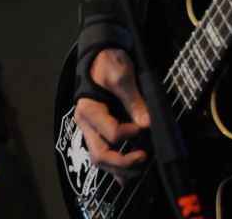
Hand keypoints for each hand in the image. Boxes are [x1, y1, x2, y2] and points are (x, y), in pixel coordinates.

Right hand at [74, 48, 149, 178]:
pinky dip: (113, 168)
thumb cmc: (108, 61)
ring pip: (100, 158)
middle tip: (142, 158)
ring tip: (138, 170)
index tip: (143, 126)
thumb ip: (133, 100)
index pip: (110, 132)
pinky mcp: (95, 129)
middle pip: (100, 154)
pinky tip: (124, 177)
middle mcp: (85, 123)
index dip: (129, 133)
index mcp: (88, 109)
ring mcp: (89, 128)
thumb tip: (146, 123)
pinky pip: (101, 152)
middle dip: (122, 162)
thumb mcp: (122, 75)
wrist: (100, 53)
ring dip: (118, 168)